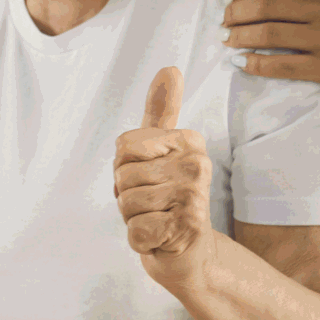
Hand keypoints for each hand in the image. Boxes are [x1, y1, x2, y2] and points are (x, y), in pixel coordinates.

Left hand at [115, 66, 212, 281]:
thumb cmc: (167, 197)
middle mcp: (197, 165)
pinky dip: (140, 240)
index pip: (124, 147)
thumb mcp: (160, 150)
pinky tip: (159, 237)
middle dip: (126, 195)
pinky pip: (135, 231)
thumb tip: (170, 68)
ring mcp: (194, 198)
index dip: (124, 168)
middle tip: (152, 204)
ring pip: (126, 202)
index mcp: (189, 141)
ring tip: (156, 218)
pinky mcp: (185, 229)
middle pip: (123, 175)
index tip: (148, 178)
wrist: (188, 250)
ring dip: (132, 217)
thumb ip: (162, 111)